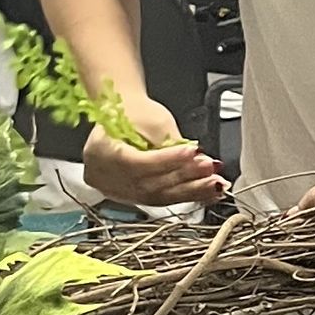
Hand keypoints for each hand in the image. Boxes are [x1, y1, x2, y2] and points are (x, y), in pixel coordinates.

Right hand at [82, 97, 221, 205]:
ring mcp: (116, 191)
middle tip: (210, 169)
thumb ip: (173, 143)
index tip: (194, 152)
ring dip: (190, 192)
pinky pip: (160, 201)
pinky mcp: (131, 197)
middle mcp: (104, 177)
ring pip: (157, 198)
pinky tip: (206, 193)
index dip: (168, 160)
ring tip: (214, 184)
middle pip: (149, 185)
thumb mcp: (152, 120)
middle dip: (185, 178)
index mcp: (100, 153)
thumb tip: (199, 160)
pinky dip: (184, 196)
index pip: (138, 163)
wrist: (119, 118)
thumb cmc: (134, 113)